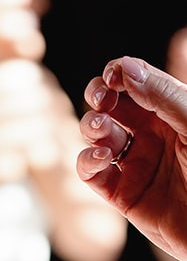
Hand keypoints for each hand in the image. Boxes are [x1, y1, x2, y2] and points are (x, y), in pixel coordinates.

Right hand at [78, 55, 186, 260]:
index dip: (119, 74)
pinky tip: (102, 157)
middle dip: (99, 96)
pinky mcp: (122, 194)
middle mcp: (152, 136)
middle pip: (111, 104)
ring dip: (91, 125)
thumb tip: (125, 66)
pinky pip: (91, 172)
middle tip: (101, 99)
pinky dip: (88, 159)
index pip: (136, 82)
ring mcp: (135, 164)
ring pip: (97, 135)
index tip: (113, 76)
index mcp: (172, 114)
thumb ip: (163, 96)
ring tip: (101, 129)